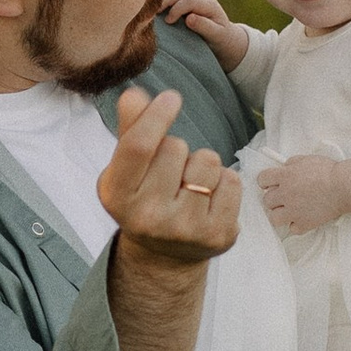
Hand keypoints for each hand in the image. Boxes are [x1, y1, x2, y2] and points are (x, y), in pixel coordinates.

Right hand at [99, 83, 241, 266]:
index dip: (156, 116)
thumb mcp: (127, 168)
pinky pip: (232, 180)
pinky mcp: (219, 235)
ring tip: (190, 185)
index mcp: (118, 196)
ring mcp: (185, 229)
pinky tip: (209, 199)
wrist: (164, 255)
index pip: (138, 146)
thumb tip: (134, 94)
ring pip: (208, 160)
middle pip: (176, 146)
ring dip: (202, 164)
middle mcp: (149, 217)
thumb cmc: (145, 199)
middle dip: (177, 149)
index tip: (171, 97)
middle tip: (169, 174)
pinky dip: (224, 181)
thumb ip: (130, 129)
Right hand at [155, 0, 249, 70]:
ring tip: (149, 9)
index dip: (177, 9)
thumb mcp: (217, 35)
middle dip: (165, 1)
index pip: (190, 0)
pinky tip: (151, 6)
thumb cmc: (220, 38)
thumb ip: (205, 27)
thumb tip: (189, 18)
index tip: (169, 22)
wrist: (224, 36)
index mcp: (208, 3)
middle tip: (153, 15)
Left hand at [259, 152, 350, 233]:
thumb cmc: (328, 171)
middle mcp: (285, 194)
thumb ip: (291, 163)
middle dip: (274, 198)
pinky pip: (292, 229)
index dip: (266, 182)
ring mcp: (294, 211)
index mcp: (285, 176)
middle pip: (266, 200)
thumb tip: (283, 169)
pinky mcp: (304, 223)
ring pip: (274, 218)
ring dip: (280, 214)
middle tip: (284, 197)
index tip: (270, 184)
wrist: (344, 187)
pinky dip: (296, 225)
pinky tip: (303, 218)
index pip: (261, 180)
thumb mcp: (306, 159)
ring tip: (290, 210)